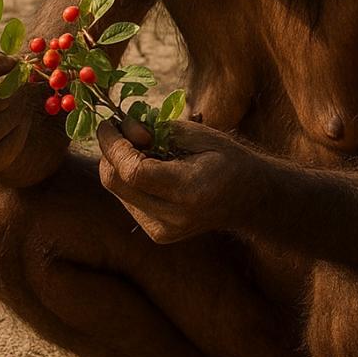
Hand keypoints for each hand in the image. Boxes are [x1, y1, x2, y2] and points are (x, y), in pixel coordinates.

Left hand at [96, 119, 261, 242]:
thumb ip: (154, 130)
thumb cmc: (225, 157)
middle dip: (110, 152)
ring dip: (119, 164)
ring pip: (117, 191)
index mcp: (189, 190)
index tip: (108, 123)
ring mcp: (163, 231)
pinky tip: (151, 170)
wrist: (249, 198)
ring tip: (145, 150)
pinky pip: (127, 199)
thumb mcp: (195, 134)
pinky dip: (129, 179)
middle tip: (122, 130)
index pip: (132, 172)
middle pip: (116, 183)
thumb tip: (118, 129)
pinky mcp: (157, 234)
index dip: (112, 145)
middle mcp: (173, 217)